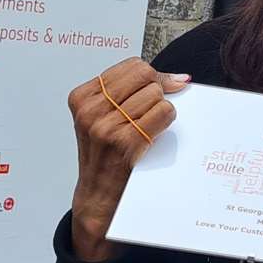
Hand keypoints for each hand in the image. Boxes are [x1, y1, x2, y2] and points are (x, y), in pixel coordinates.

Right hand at [65, 57, 188, 261]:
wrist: (97, 196)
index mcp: (82, 97)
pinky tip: (154, 135)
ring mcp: (106, 126)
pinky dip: (166, 121)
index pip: (132, 66)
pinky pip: (163, 112)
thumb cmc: (105, 154)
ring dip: (161, 109)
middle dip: (158, 88)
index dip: (152, 76)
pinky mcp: (125, 142)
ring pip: (156, 93)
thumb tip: (180, 79)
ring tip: (147, 127)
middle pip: (145, 75)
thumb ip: (131, 92)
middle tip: (154, 108)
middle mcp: (90, 110)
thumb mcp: (103, 117)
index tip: (157, 89)